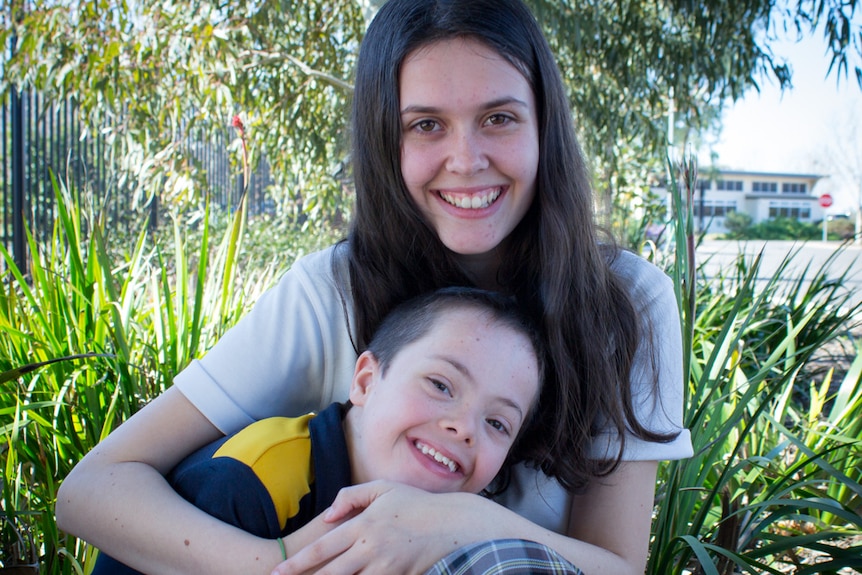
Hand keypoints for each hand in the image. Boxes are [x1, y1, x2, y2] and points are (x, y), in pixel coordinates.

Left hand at [273, 481, 486, 574]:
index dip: (297, 564)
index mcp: (362, 526)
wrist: (452, 524)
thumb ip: (350, 496)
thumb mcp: (382, 488)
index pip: (321, 549)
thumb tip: (327, 515)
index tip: (277, 571)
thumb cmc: (415, 503)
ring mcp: (385, 568)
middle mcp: (370, 550)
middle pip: (329, 574)